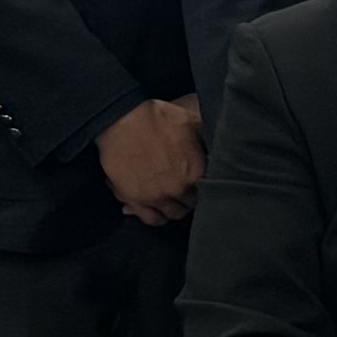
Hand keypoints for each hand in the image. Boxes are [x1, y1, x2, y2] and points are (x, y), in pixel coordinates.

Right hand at [97, 94, 203, 223]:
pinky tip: (156, 208)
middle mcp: (178, 189)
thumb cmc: (155, 118)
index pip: (207, 191)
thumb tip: (214, 141)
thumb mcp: (190, 121)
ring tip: (170, 200)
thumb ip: (205, 136)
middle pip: (189, 205)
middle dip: (187, 198)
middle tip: (183, 191)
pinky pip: (150, 218)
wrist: (122, 120)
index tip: (196, 183)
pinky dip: (154, 215)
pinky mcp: (134, 199)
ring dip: (172, 208)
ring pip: (171, 214)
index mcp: (195, 172)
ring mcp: (156, 197)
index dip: (202, 187)